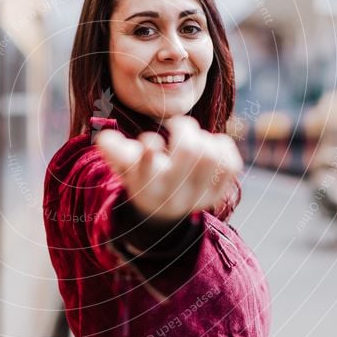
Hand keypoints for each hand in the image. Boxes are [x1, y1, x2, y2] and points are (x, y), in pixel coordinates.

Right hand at [94, 116, 242, 221]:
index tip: (151, 140)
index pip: (147, 165)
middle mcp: (172, 193)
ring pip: (211, 155)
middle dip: (184, 127)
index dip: (149, 147)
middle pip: (188, 150)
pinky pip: (231, 165)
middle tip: (178, 125)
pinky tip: (211, 145)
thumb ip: (111, 148)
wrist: (160, 211)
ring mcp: (197, 196)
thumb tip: (106, 137)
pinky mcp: (218, 194)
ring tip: (195, 137)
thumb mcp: (122, 165)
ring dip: (204, 137)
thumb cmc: (140, 176)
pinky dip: (223, 147)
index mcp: (145, 184)